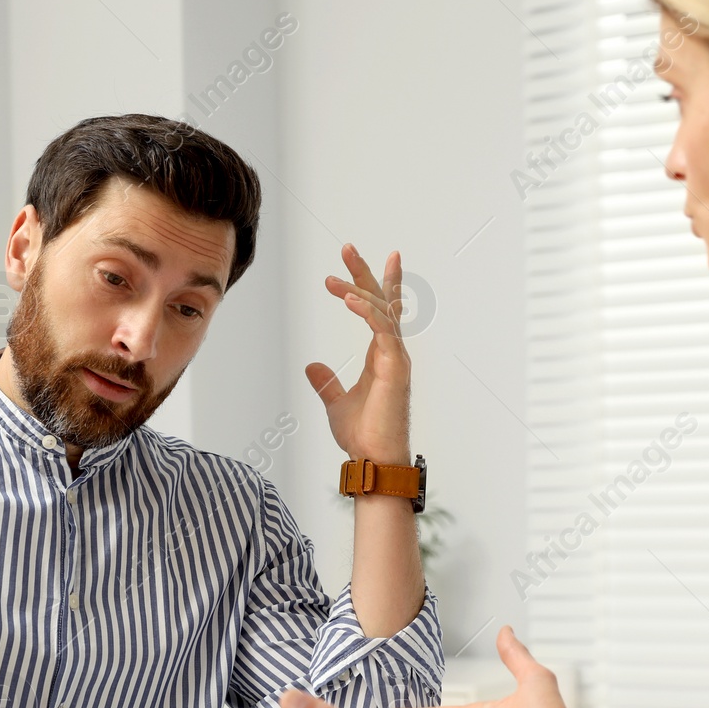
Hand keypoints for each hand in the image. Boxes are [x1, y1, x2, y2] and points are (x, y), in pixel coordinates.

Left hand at [308, 244, 411, 462]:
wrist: (373, 460)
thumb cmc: (362, 435)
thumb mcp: (335, 403)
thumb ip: (326, 382)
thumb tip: (312, 366)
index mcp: (381, 356)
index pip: (380, 311)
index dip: (373, 284)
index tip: (363, 259)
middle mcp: (393, 351)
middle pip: (382, 301)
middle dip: (366, 273)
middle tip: (347, 247)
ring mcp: (396, 358)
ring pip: (380, 311)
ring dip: (357, 290)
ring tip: (331, 278)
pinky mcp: (394, 367)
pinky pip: (382, 329)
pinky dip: (366, 312)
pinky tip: (347, 298)